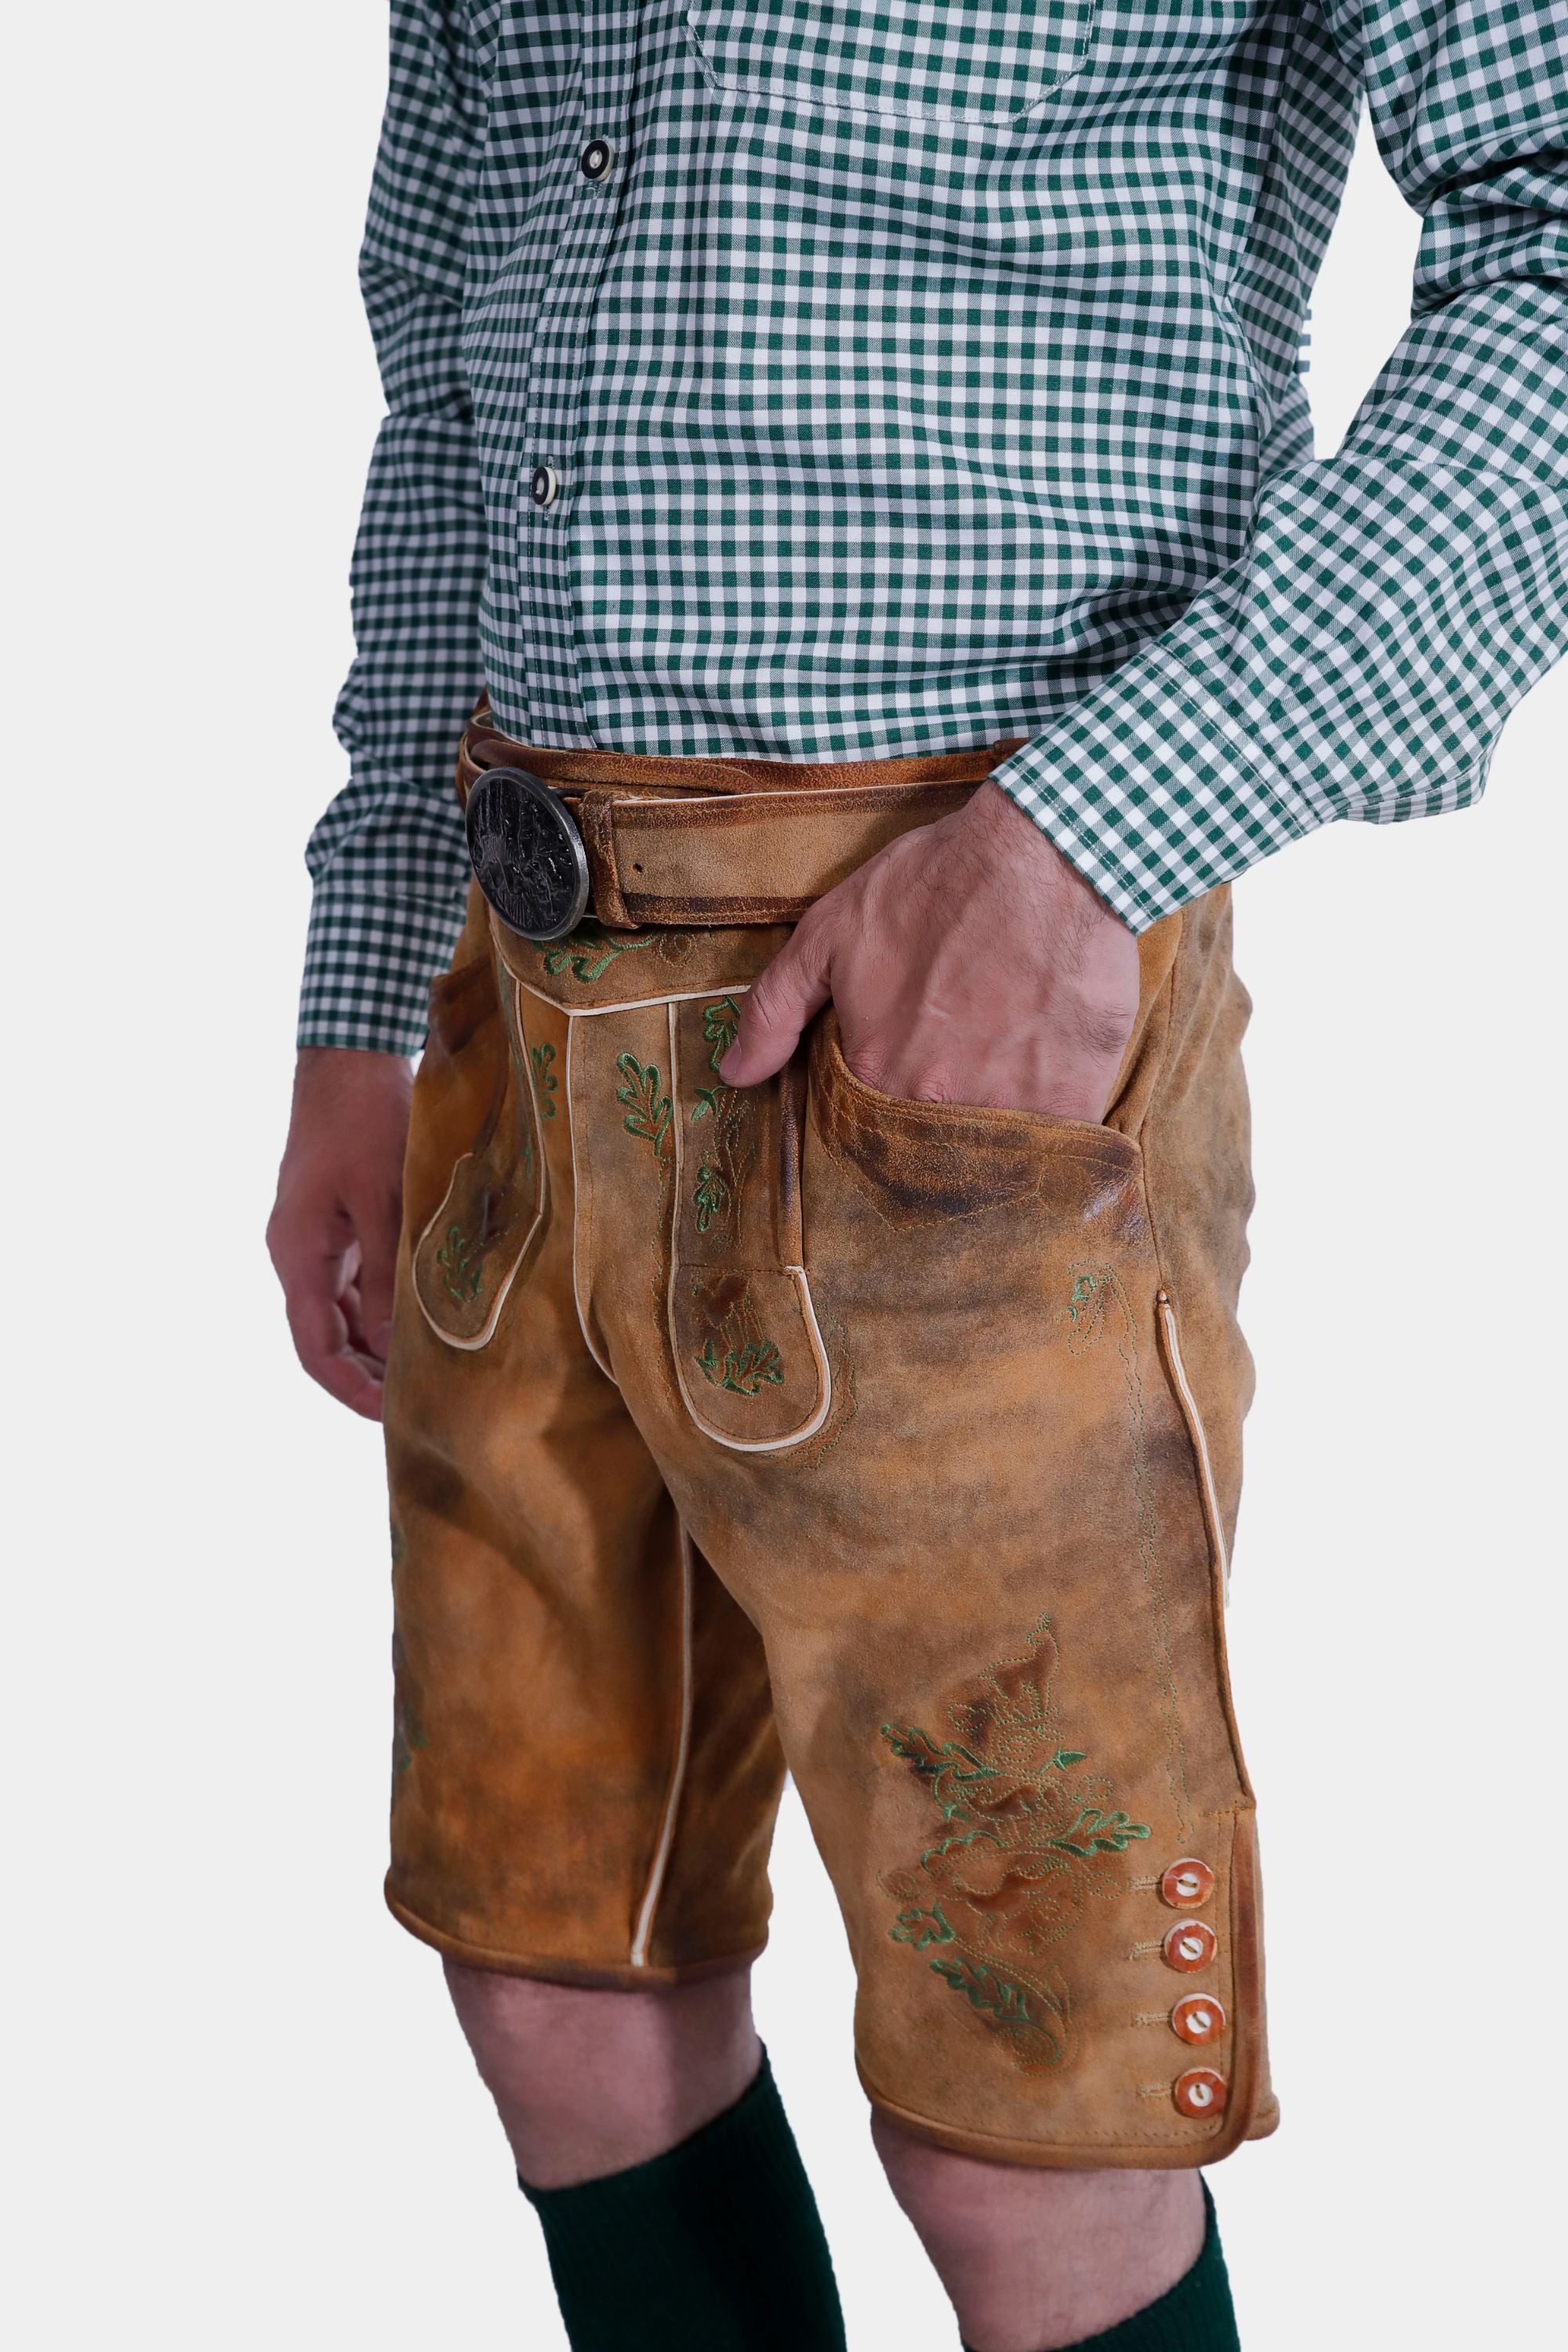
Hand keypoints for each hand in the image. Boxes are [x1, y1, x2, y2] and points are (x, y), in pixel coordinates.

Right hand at [267, 1048, 413, 1419]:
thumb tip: (393, 1345)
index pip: (316, 1348)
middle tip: (425, 1405)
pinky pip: (358, 1284)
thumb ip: (386, 1273)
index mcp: (300, 1254)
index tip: (392, 1418)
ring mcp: (318, 1241)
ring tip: (433, 1373)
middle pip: (329, 1339)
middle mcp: (301, 1256)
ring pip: (345, 1315)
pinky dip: (386, 1310)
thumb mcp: (382, 1198)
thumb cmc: (365, 1119)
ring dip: (381, 1346)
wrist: (348, 1060)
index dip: (351, 1391)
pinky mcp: (338, 1225)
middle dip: (371, 1377)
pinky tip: (425, 1322)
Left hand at [720, 781, 1139, 1120]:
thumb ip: (774, 1009)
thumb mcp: (832, 931)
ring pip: (992, 1152)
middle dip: (935, 1126)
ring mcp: (1010, 1110)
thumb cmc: (936, 884)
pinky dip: (1051, 1126)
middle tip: (958, 1071)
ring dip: (992, 1130)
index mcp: (876, 1075)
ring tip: (1002, 1075)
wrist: (1048, 856)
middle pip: (929, 1149)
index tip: (902, 1077)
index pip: (864, 1132)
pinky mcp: (1074, 1101)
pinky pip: (1057, 1144)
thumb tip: (733, 1074)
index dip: (879, 1109)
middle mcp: (938, 1108)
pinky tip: (1049, 1082)